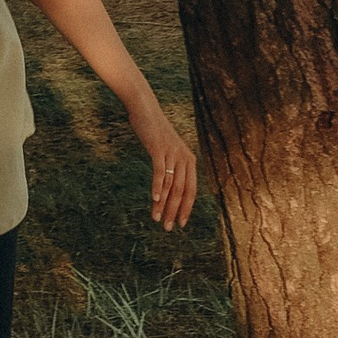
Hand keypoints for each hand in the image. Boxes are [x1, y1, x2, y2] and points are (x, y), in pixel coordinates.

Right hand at [134, 101, 196, 231]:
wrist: (146, 109)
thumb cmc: (155, 132)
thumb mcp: (168, 150)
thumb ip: (172, 167)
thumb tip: (169, 188)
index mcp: (190, 160)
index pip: (191, 191)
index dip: (187, 209)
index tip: (181, 224)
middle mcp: (184, 158)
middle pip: (181, 191)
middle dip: (174, 212)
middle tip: (168, 228)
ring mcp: (172, 153)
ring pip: (170, 185)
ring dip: (163, 204)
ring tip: (157, 219)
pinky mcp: (159, 149)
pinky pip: (160, 172)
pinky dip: (157, 186)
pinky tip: (154, 199)